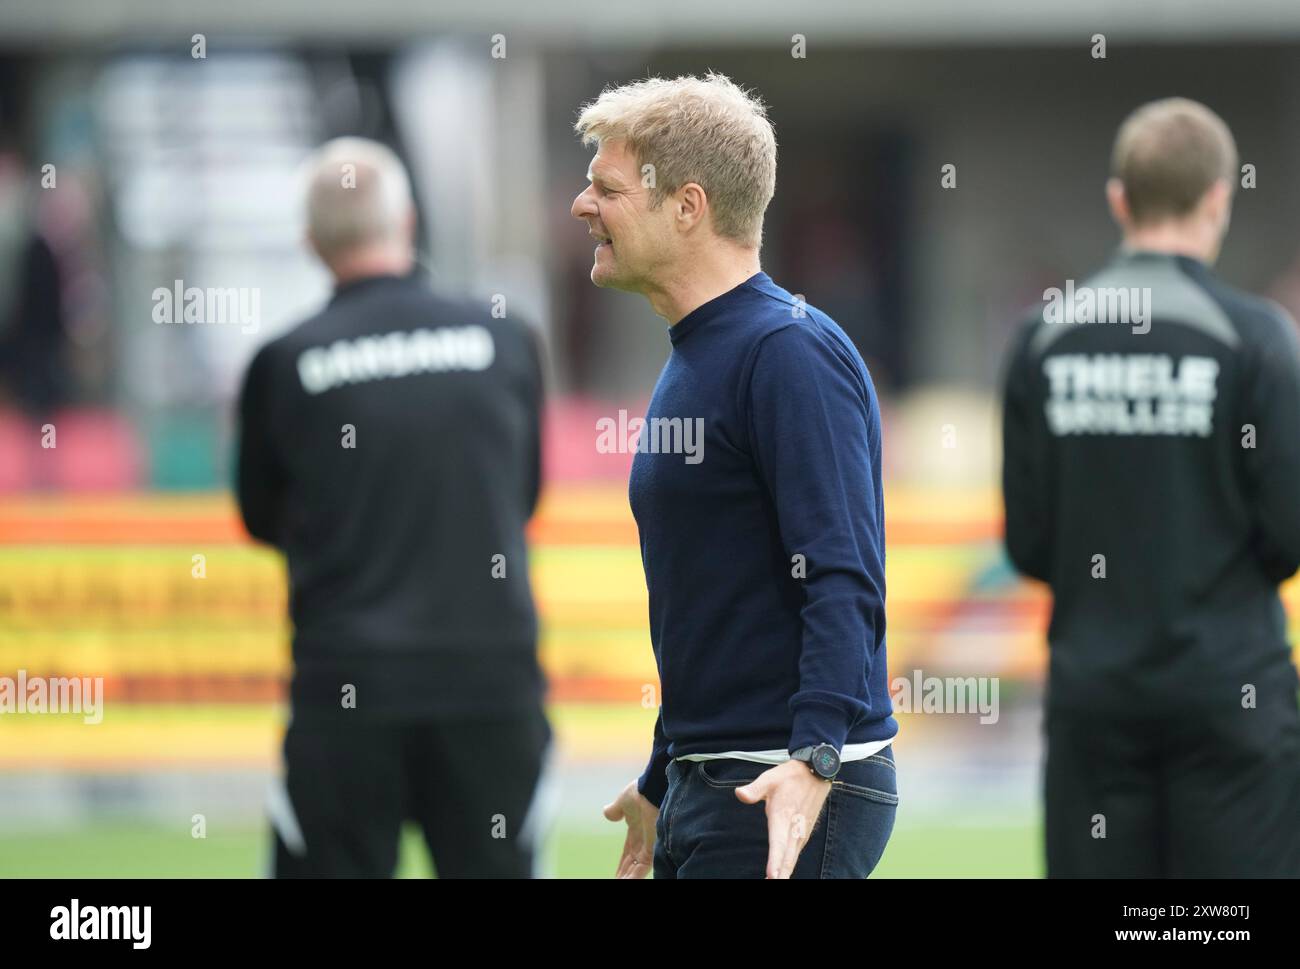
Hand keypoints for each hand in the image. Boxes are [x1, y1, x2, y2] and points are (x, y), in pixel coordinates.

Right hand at [603, 779, 658, 878]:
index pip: (628, 855)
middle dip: (624, 875)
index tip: (616, 876)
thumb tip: (607, 813)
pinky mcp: (652, 849)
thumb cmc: (639, 793)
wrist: (652, 790)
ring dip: (627, 878)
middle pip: (632, 865)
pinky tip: (624, 882)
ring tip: (618, 884)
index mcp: (636, 833)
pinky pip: (641, 869)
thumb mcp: (623, 802)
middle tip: (617, 883)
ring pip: (636, 870)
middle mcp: (643, 842)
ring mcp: (648, 847)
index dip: (622, 865)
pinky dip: (634, 877)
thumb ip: (616, 810)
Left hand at [736, 759, 831, 878]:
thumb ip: (755, 789)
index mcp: (783, 816)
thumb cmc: (790, 777)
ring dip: (786, 871)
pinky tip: (784, 872)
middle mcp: (794, 828)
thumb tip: (739, 794)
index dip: (775, 860)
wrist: (816, 772)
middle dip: (780, 873)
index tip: (771, 875)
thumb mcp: (770, 778)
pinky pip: (796, 852)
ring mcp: (801, 831)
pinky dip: (790, 864)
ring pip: (793, 857)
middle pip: (787, 856)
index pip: (778, 843)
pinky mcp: (804, 832)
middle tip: (772, 884)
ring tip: (777, 882)